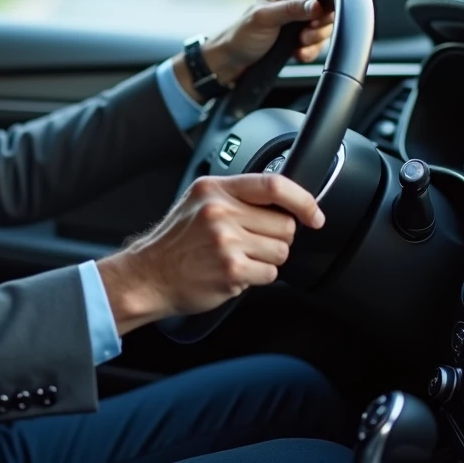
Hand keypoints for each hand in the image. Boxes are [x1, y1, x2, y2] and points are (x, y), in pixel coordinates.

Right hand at [96, 174, 324, 333]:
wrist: (148, 276)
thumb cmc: (176, 243)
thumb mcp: (198, 204)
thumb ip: (235, 197)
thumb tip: (283, 203)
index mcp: (214, 189)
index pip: (273, 184)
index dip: (304, 200)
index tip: (314, 215)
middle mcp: (220, 211)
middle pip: (284, 224)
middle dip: (276, 238)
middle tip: (250, 244)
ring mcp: (226, 241)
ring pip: (281, 251)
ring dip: (266, 260)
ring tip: (237, 259)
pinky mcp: (231, 269)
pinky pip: (270, 274)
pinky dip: (257, 278)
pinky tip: (233, 274)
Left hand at [178, 0, 335, 94]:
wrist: (231, 62)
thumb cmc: (241, 35)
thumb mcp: (265, 18)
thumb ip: (292, 9)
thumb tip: (318, 5)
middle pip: (329, 2)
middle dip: (323, 20)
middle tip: (308, 30)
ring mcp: (299, 18)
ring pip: (325, 24)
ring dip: (316, 38)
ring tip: (299, 43)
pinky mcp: (300, 36)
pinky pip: (318, 42)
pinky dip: (311, 50)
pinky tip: (298, 54)